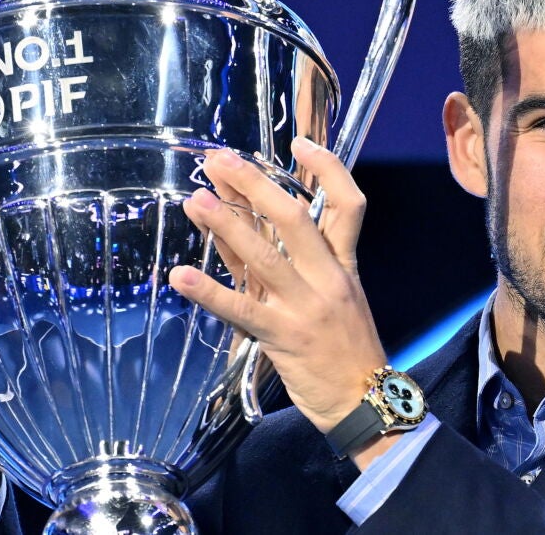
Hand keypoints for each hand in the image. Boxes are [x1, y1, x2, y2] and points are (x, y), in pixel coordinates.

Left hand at [168, 140, 390, 453]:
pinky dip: (208, 292)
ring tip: (194, 200)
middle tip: (219, 161)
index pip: (349, 205)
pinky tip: (179, 278)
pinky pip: (241, 309)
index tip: (298, 143)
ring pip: (264, 256)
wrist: (366, 401)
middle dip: (254, 184)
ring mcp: (305, 307)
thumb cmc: (346, 348)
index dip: (327, 169)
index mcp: (344, 265)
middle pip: (294, 218)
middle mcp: (327, 278)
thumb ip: (293, 262)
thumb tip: (247, 223)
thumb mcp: (335, 296)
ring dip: (226, 224)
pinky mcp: (282, 337)